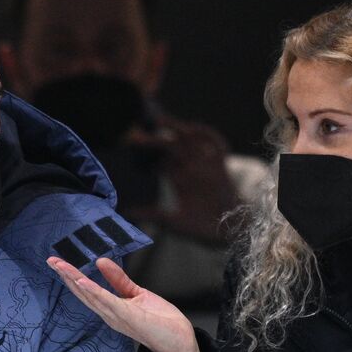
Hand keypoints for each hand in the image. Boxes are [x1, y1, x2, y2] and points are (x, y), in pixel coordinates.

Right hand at [46, 255, 203, 351]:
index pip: (86, 290)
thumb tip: (100, 261)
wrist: (178, 340)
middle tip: (51, 261)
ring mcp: (117, 316)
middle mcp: (109, 314)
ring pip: (91, 295)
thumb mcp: (136, 293)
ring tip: (61, 266)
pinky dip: (94, 291)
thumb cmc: (158, 321)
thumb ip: (118, 279)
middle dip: (66, 276)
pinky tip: (82, 281)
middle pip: (83, 293)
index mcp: (110, 309)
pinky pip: (108, 301)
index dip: (70, 276)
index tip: (57, 262)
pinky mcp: (129, 316)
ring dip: (75, 280)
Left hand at [127, 115, 235, 243]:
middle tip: (139, 133)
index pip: (159, 160)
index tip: (130, 145)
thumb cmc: (197, 228)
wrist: (225, 231)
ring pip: (190, 141)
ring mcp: (205, 165)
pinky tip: (192, 128)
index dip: (145, 153)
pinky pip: (216, 145)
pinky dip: (207, 135)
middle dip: (156, 138)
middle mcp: (190, 169)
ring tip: (161, 121)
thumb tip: (126, 213)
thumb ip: (151, 215)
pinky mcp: (221, 165)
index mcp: (177, 179)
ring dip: (177, 129)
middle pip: (171, 146)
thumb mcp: (170, 222)